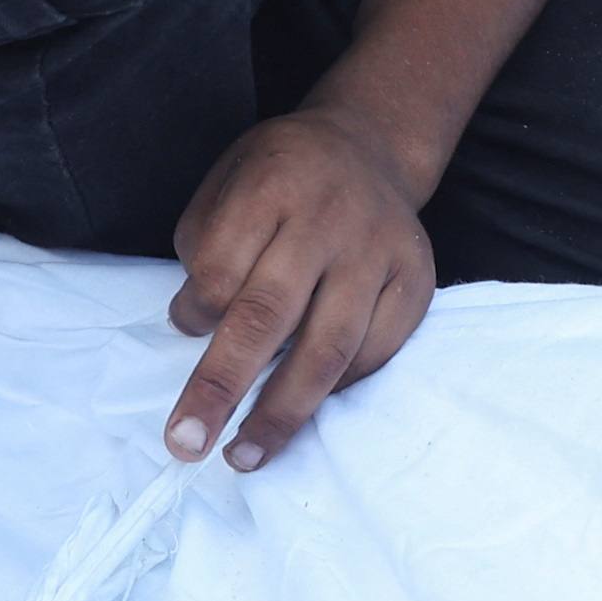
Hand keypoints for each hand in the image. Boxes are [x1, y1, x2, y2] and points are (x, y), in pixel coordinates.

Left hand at [163, 107, 436, 469]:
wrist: (370, 145)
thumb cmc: (281, 176)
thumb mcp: (227, 181)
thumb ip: (206, 247)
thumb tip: (197, 327)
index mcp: (272, 185)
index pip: (221, 270)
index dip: (195, 312)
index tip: (185, 326)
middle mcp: (328, 218)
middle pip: (268, 315)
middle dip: (222, 386)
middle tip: (188, 442)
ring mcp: (378, 251)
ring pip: (329, 346)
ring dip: (283, 411)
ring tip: (245, 455)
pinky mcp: (416, 279)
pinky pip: (377, 351)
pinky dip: (338, 387)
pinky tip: (305, 407)